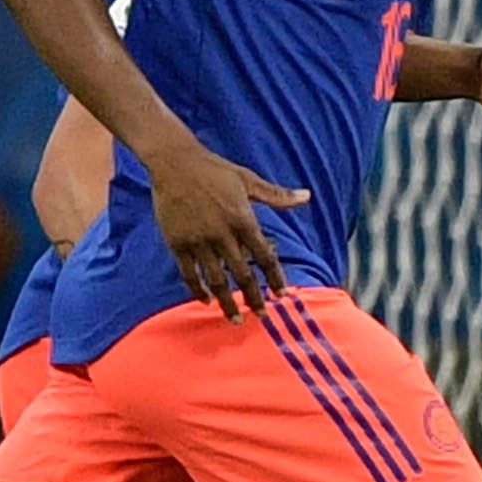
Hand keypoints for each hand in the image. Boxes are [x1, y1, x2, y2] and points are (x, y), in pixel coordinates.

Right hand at [148, 136, 308, 318]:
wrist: (175, 163)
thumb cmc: (216, 171)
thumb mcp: (249, 180)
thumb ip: (277, 196)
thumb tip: (307, 196)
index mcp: (243, 220)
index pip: (264, 256)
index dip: (274, 278)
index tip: (281, 295)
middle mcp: (222, 234)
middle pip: (242, 273)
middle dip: (253, 297)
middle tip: (262, 315)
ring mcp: (198, 240)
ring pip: (216, 279)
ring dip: (226, 301)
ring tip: (235, 319)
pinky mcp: (177, 242)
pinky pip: (188, 273)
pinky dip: (197, 289)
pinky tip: (206, 301)